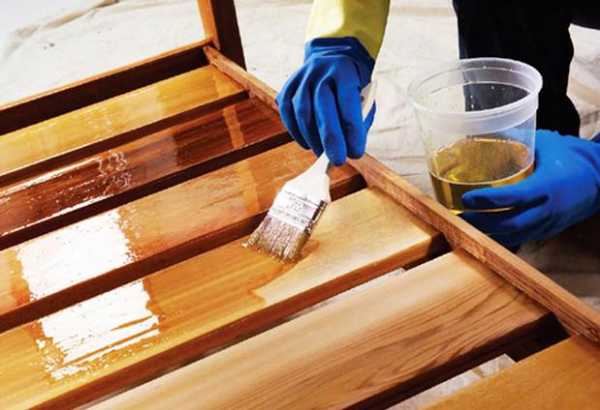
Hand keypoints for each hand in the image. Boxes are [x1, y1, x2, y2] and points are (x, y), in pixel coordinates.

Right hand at [276, 37, 374, 164]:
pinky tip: (308, 144)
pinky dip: (297, 132)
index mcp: (344, 70)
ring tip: (323, 154)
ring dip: (313, 138)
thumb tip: (348, 149)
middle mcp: (320, 70)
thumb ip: (358, 119)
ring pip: (303, 112)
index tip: (355, 153)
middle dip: (330, 138)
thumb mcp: (365, 95)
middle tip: (337, 161)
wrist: (334, 55)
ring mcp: (301, 78)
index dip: (352, 130)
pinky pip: (287, 113)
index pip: (348, 102)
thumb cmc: (353, 83)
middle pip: (322, 107)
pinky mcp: (287, 87)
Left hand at [461, 130, 599, 247]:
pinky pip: (521, 239)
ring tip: (465, 225)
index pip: (514, 197)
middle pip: (510, 225)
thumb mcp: (546, 142)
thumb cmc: (571, 156)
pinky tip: (483, 232)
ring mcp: (549, 224)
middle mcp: (549, 209)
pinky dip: (500, 238)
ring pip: (514, 237)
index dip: (488, 200)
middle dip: (481, 223)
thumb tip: (483, 131)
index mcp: (548, 185)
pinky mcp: (547, 231)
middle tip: (460, 216)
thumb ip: (517, 139)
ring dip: (488, 234)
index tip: (467, 198)